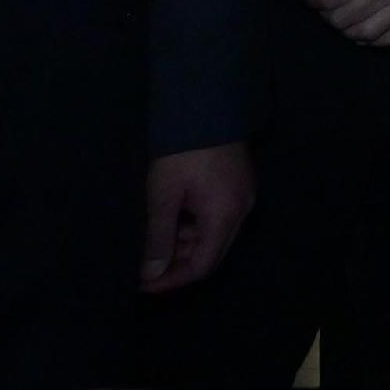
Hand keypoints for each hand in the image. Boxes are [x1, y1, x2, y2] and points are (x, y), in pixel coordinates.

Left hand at [140, 142, 253, 293]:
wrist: (205, 105)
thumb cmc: (181, 152)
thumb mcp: (163, 195)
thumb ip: (158, 238)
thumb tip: (151, 274)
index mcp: (225, 216)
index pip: (202, 266)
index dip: (172, 279)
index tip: (144, 283)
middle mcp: (242, 210)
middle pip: (213, 253)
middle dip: (179, 264)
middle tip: (148, 266)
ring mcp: (245, 196)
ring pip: (216, 236)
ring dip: (187, 244)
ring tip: (157, 240)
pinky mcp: (240, 183)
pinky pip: (220, 218)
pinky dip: (197, 226)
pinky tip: (176, 219)